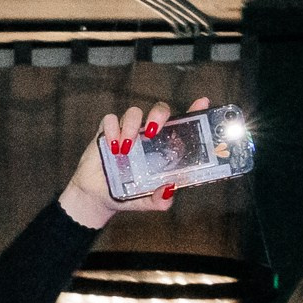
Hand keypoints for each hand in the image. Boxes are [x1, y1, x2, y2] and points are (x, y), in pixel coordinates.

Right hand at [60, 99, 208, 227]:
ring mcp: (128, 131)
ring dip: (131, 126)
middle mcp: (148, 136)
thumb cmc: (129, 194)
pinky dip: (111, 129)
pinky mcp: (107, 132)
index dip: (194, 112)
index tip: (203, 102)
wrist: (99, 197)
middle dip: (158, 115)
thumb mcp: (148, 201)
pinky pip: (110, 119)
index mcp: (164, 148)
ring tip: (126, 148)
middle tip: (152, 131)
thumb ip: (160, 200)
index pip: (182, 125)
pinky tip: (112, 146)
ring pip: (134, 112)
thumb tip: (169, 191)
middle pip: (160, 110)